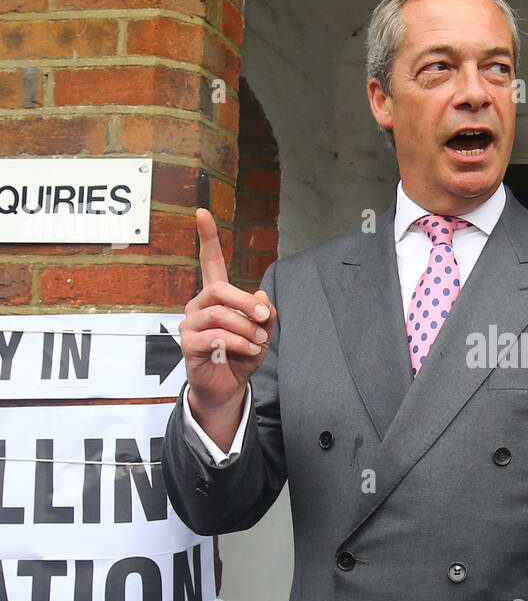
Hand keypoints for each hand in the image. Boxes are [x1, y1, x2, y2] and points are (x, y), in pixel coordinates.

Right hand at [180, 208, 276, 414]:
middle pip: (219, 289)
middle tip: (264, 316)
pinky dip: (238, 342)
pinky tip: (248, 350)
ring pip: (219, 315)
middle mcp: (200, 306)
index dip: (207, 237)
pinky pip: (215, 336)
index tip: (202, 212)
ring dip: (245, 327)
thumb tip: (262, 295)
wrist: (228, 387)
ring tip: (259, 341)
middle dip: (246, 302)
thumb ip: (265, 314)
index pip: (211, 262)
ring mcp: (191, 324)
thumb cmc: (241, 355)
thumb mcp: (262, 332)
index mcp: (217, 297)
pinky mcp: (188, 344)